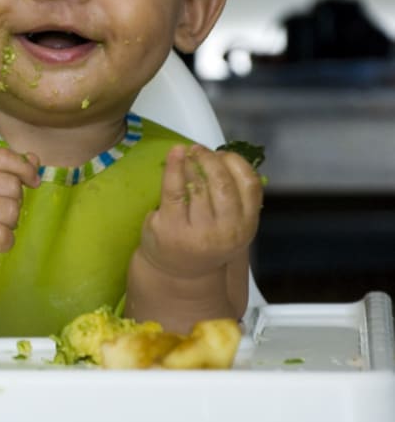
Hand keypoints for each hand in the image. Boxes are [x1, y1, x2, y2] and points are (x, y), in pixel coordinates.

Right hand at [0, 148, 39, 284]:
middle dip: (13, 202)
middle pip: (12, 187)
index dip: (24, 167)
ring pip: (11, 212)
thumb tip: (34, 159)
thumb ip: (2, 172)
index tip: (32, 181)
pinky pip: (5, 236)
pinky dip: (4, 243)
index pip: (2, 156)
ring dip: (9, 224)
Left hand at [138, 144, 261, 279]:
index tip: (223, 154)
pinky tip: (175, 153)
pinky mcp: (171, 227)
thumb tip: (227, 158)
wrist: (178, 272)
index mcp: (246, 226)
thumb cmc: (205, 241)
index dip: (236, 163)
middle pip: (223, 183)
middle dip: (212, 160)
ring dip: (193, 163)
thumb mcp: (231, 226)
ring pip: (199, 185)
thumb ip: (237, 198)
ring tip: (188, 154)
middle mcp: (225, 231)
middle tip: (200, 150)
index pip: (250, 184)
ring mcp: (198, 231)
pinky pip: (174, 189)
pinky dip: (174, 166)